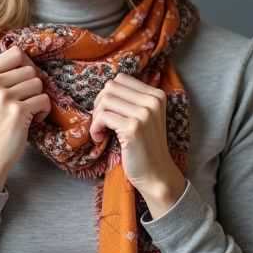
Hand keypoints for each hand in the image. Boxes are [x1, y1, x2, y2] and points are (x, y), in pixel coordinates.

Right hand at [0, 47, 50, 191]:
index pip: (16, 52)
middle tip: (23, 102)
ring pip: (38, 83)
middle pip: (30, 69)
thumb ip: (2, 73)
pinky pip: (44, 100)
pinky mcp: (17, 111)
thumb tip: (28, 57)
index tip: (22, 83)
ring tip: (26, 112)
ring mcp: (3, 96)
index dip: (26, 66)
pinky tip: (31, 121)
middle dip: (32, 87)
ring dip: (38, 99)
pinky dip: (43, 112)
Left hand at [90, 74, 186, 218]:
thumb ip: (132, 100)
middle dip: (99, 103)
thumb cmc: (145, 147)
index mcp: (156, 95)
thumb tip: (105, 89)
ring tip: (101, 132)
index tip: (108, 112)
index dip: (108, 94)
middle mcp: (152, 101)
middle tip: (101, 122)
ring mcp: (144, 114)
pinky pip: (103, 117)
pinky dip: (95, 128)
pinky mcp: (133, 128)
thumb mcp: (145, 117)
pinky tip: (100, 138)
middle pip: (111, 87)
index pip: (121, 79)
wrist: (156, 174)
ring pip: (105, 101)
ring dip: (96, 117)